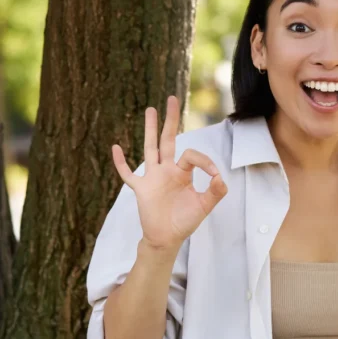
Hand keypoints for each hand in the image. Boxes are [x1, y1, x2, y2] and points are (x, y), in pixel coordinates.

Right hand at [111, 95, 227, 252]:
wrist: (167, 238)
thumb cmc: (184, 222)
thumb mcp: (204, 206)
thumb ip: (215, 192)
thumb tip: (220, 177)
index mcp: (182, 172)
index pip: (191, 154)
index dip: (205, 161)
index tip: (214, 175)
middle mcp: (166, 170)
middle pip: (167, 140)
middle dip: (170, 121)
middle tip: (171, 99)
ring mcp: (152, 178)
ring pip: (150, 149)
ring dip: (150, 130)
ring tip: (151, 109)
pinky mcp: (141, 189)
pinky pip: (128, 174)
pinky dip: (121, 163)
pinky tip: (115, 147)